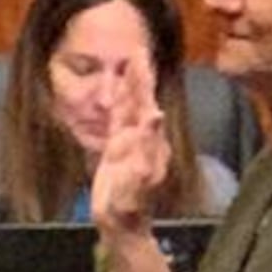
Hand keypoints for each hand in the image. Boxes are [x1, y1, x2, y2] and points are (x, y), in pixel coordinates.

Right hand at [91, 53, 170, 238]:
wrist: (123, 224)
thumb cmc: (130, 205)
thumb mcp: (138, 177)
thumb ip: (145, 145)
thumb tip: (155, 114)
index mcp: (148, 139)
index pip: (146, 102)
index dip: (143, 80)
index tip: (141, 56)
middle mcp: (142, 137)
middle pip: (140, 98)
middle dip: (139, 74)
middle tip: (137, 47)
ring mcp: (130, 141)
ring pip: (129, 105)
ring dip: (130, 82)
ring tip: (130, 59)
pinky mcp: (117, 148)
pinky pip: (117, 119)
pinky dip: (118, 102)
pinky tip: (116, 90)